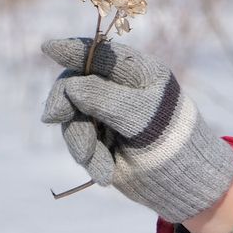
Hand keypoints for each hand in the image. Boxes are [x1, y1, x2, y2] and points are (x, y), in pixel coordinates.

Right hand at [41, 37, 232, 223]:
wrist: (184, 184)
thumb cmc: (172, 143)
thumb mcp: (142, 118)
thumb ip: (106, 98)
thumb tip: (70, 85)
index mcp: (138, 72)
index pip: (101, 54)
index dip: (73, 50)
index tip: (48, 48)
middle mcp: (119, 88)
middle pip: (75, 84)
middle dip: (66, 104)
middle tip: (52, 117)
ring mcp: (106, 112)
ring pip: (72, 116)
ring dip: (81, 142)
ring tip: (102, 168)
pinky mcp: (98, 136)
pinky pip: (78, 140)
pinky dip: (89, 158)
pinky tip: (105, 173)